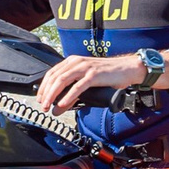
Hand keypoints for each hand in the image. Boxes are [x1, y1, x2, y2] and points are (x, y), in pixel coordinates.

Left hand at [34, 50, 168, 113]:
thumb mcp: (87, 77)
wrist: (128, 69)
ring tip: (49, 107)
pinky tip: (62, 105)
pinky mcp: (94, 75)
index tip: (40, 99)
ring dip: (53, 96)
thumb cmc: (109, 74)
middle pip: (54, 77)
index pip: (52, 73)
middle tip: (43, 106)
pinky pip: (77, 87)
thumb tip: (61, 101)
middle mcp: (77, 62)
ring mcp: (85, 68)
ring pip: (62, 81)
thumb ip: (74, 85)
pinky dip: (67, 97)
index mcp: (73, 61)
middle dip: (45, 93)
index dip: (43, 87)